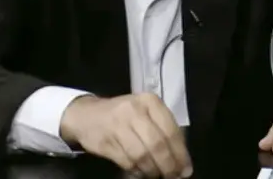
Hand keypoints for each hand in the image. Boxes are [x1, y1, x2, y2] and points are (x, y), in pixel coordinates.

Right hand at [60, 93, 192, 177]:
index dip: (180, 154)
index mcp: (149, 101)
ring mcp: (118, 125)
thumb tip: (182, 162)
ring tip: (157, 174)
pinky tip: (141, 171)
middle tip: (173, 176)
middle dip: (168, 166)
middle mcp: (134, 110)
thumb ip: (164, 131)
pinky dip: (138, 171)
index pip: (171, 131)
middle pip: (157, 145)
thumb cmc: (124, 115)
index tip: (185, 169)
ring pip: (142, 155)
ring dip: (153, 170)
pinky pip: (127, 162)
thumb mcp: (145, 112)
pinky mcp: (106, 141)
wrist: (87, 115)